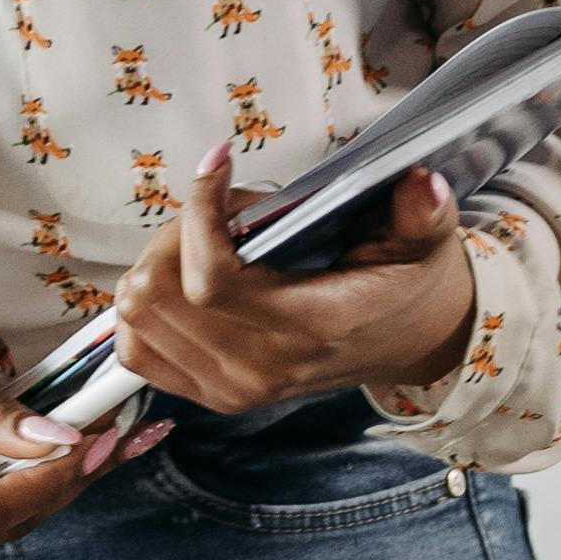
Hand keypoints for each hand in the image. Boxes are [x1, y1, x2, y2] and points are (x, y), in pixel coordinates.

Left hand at [104, 148, 478, 419]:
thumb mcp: (424, 243)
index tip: (217, 164)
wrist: (411, 342)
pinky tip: (179, 277)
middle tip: (214, 208)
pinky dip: (143, 307)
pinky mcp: (210, 394)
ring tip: (201, 240)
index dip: (197, 214)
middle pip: (158, 293)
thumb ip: (422, 214)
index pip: (211, 280)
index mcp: (308, 329)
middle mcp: (259, 368)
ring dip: (156, 264)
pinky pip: (136, 349)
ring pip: (137, 316)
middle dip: (174, 232)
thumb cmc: (405, 286)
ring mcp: (229, 388)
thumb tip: (420, 183)